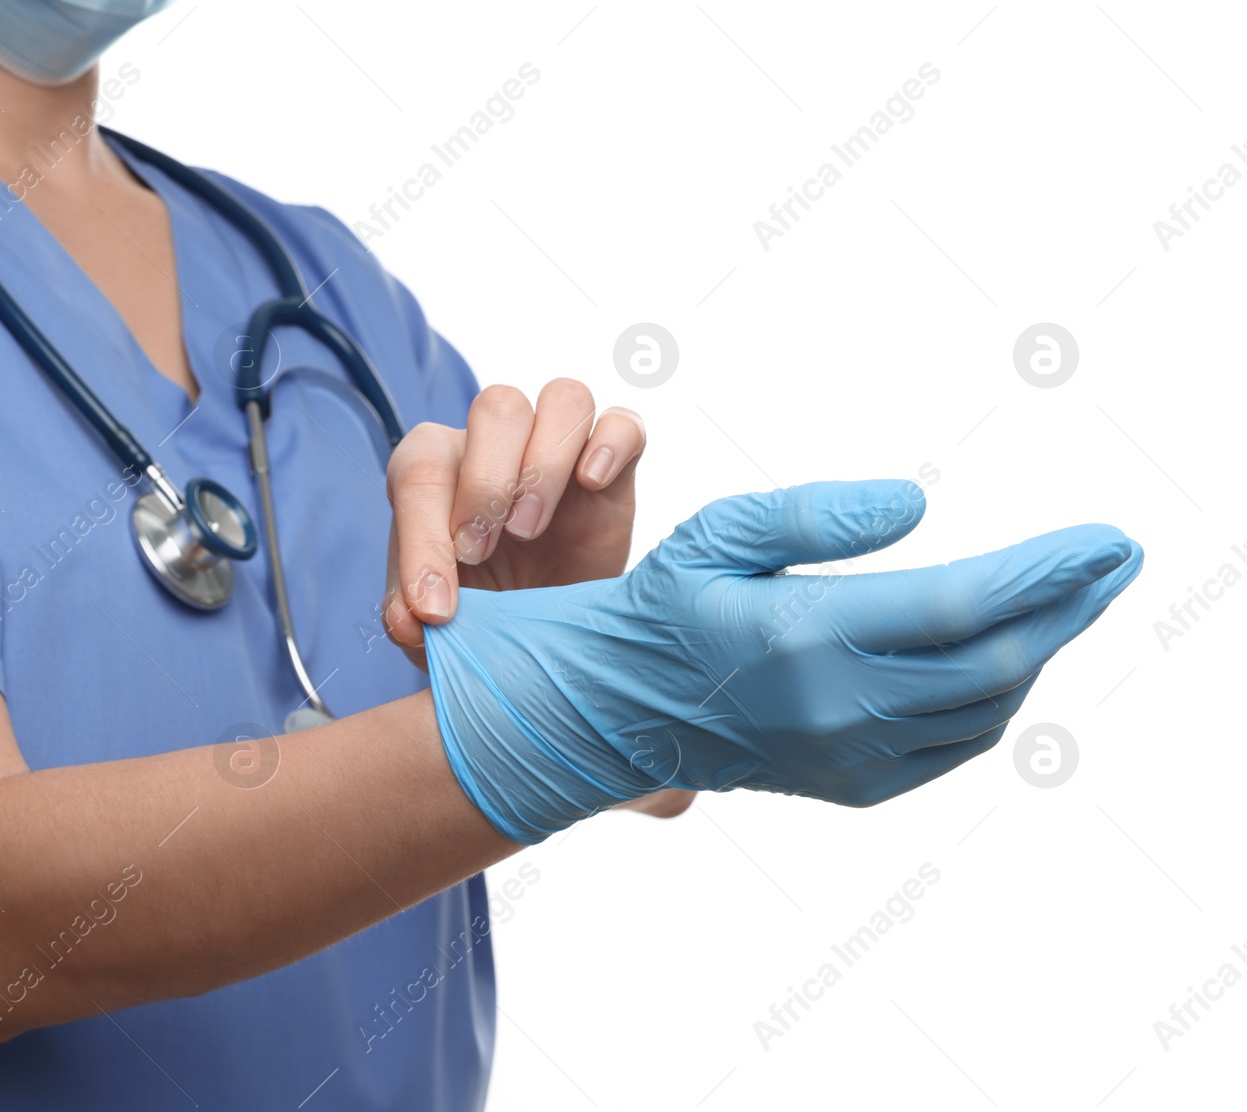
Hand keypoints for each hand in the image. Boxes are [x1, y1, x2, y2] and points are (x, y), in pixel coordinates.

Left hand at [383, 378, 644, 667]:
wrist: (544, 633)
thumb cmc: (479, 611)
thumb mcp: (435, 624)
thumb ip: (409, 616)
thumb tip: (406, 620)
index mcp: (437, 467)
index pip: (421, 470)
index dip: (422, 537)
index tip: (435, 606)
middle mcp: (496, 441)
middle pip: (496, 408)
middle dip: (485, 482)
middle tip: (480, 553)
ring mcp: (561, 445)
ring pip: (564, 400)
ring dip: (545, 462)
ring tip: (529, 530)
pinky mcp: (615, 467)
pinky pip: (623, 424)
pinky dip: (611, 444)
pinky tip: (593, 486)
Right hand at [422, 480, 1143, 843]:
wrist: (623, 705)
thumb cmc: (669, 607)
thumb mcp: (720, 531)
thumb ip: (815, 512)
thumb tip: (916, 504)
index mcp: (806, 637)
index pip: (962, 604)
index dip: (1045, 571)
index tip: (1102, 540)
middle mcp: (839, 707)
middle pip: (998, 660)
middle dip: (1069, 606)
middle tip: (1114, 561)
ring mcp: (852, 755)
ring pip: (988, 706)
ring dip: (1042, 650)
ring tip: (1068, 599)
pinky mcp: (856, 784)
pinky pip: (958, 745)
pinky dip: (1001, 699)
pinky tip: (1010, 659)